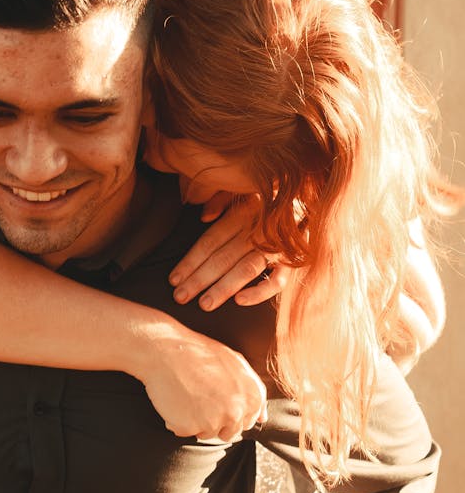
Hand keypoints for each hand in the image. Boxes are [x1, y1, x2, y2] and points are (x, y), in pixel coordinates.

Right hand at [136, 322, 267, 440]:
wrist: (166, 349)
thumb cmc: (200, 353)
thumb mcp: (236, 364)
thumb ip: (253, 391)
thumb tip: (262, 418)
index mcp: (252, 397)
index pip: (246, 422)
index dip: (229, 410)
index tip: (216, 398)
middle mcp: (236, 411)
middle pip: (227, 432)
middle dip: (214, 419)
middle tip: (199, 396)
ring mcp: (213, 421)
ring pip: (205, 433)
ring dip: (194, 421)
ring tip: (186, 394)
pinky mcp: (190, 427)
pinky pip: (183, 431)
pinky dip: (176, 420)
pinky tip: (174, 400)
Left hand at [169, 193, 289, 310]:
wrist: (318, 196)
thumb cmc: (275, 196)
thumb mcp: (246, 188)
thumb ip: (222, 199)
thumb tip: (204, 217)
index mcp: (244, 211)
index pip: (211, 240)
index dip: (191, 260)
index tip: (174, 278)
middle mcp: (258, 229)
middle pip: (223, 257)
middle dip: (199, 278)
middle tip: (180, 297)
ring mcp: (277, 246)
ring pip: (245, 269)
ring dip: (223, 288)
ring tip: (204, 304)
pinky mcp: (295, 260)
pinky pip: (278, 280)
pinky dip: (260, 291)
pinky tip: (240, 301)